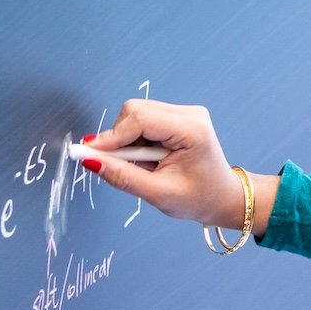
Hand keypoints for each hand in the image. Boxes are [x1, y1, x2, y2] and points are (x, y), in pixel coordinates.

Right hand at [80, 99, 242, 226]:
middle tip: (115, 165)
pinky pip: (143, 121)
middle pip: (135, 111)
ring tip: (142, 167)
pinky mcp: (177, 117)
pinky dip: (135, 140)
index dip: (111, 136)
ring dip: (127, 141)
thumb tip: (91, 161)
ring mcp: (184, 113)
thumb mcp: (159, 194)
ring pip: (136, 114)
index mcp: (192, 130)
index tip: (88, 153)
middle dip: (118, 138)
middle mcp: (189, 114)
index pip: (140, 119)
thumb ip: (123, 177)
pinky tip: (147, 159)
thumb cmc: (198, 198)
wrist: (222, 197)